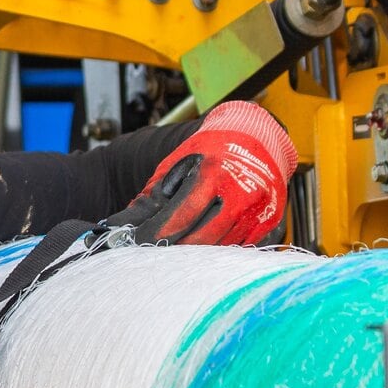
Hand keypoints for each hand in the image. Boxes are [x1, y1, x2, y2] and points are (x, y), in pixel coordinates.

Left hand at [108, 101, 296, 245]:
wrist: (255, 136)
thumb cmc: (211, 151)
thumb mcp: (175, 166)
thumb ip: (148, 199)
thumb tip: (118, 227)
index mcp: (214, 173)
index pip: (183, 215)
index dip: (157, 233)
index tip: (139, 241)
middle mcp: (242, 193)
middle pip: (203, 239)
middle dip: (176, 248)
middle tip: (157, 249)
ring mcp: (259, 210)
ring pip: (220, 248)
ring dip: (196, 251)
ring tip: (178, 243)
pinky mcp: (268, 224)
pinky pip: (237, 247)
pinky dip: (217, 248)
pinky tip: (204, 240)